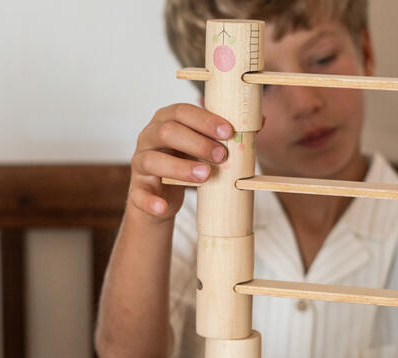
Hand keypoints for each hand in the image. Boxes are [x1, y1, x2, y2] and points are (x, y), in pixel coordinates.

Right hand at [129, 103, 233, 220]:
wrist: (163, 195)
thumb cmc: (187, 163)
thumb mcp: (204, 147)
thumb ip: (225, 135)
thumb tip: (260, 120)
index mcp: (166, 121)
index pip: (182, 112)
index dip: (205, 120)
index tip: (228, 131)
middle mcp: (149, 138)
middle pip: (167, 132)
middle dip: (197, 142)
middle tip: (221, 156)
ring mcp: (140, 163)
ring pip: (153, 160)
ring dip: (180, 168)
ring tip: (205, 175)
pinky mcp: (137, 188)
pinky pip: (139, 194)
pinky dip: (151, 201)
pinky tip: (164, 206)